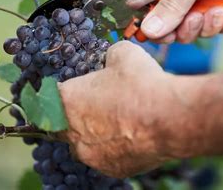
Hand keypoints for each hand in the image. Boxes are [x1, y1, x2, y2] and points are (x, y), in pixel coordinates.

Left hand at [59, 41, 177, 177]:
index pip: (50, 96)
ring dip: (96, 133)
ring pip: (86, 144)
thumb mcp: (123, 53)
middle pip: (64, 124)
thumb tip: (111, 58)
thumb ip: (109, 56)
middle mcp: (72, 132)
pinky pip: (108, 157)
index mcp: (67, 101)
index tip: (76, 89)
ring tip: (121, 119)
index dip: (65, 90)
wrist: (171, 117)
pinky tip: (133, 134)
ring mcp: (91, 155)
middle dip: (78, 114)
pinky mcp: (113, 169)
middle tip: (98, 104)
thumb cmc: (143, 84)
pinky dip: (116, 148)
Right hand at [134, 0, 222, 42]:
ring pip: (193, 25)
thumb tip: (149, 31)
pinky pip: (212, 21)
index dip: (154, 25)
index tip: (169, 34)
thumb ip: (170, 5)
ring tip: (221, 12)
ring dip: (208, 24)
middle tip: (198, 19)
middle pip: (169, 22)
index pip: (144, 7)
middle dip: (186, 26)